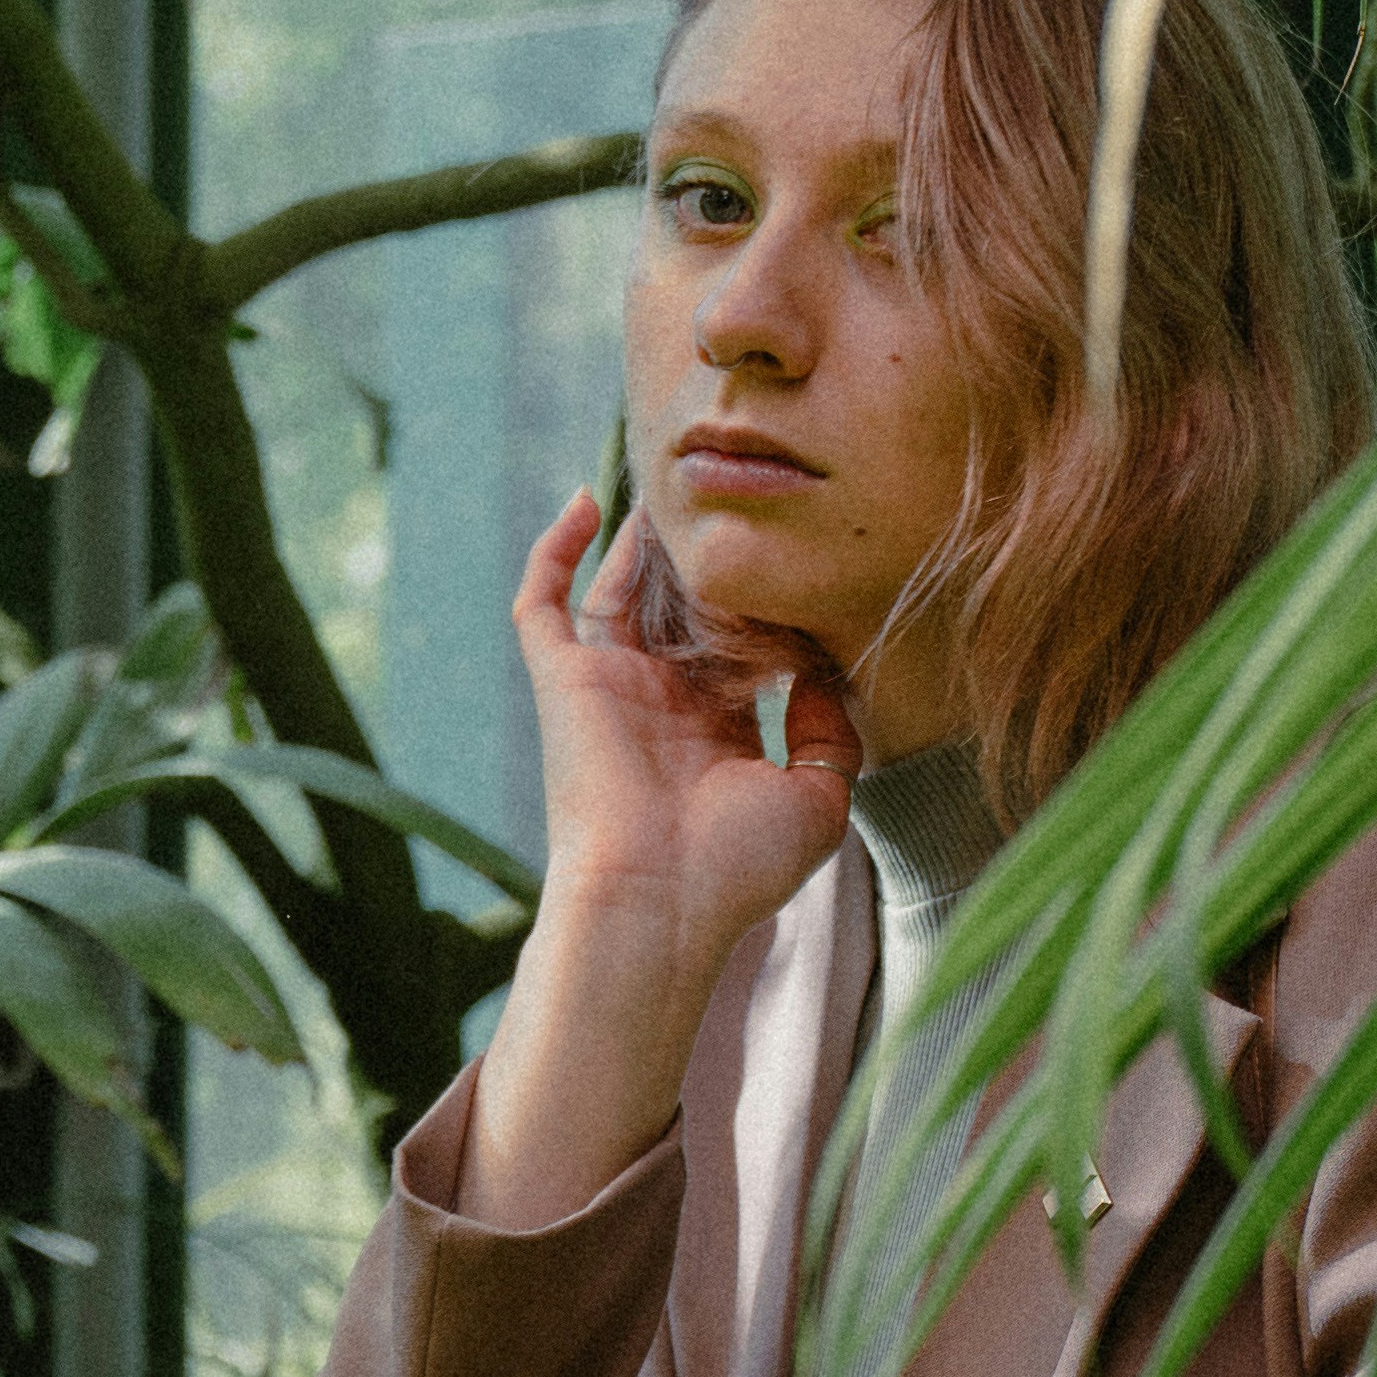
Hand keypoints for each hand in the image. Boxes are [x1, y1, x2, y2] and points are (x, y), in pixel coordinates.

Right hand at [458, 495, 860, 1219]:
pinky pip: (543, 601)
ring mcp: (608, 686)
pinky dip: (557, 550)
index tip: (811, 562)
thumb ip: (833, 733)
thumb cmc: (737, 867)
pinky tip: (589, 500)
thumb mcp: (820, 800)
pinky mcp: (564, 678)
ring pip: (620, 587)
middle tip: (737, 494)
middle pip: (681, 607)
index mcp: (717, 733)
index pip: (742, 648)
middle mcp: (660, 703)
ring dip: (643, 536)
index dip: (773, 606)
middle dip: (705, 557)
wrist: (657, 899)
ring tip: (675, 476)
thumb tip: (825, 670)